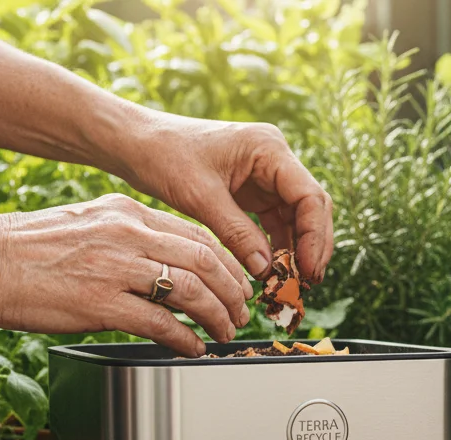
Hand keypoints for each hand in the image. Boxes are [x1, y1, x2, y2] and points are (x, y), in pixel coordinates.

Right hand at [0, 194, 251, 356]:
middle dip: (233, 291)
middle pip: (206, 260)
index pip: (196, 234)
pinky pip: (162, 323)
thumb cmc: (21, 248)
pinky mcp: (101, 303)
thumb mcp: (85, 223)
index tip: (235, 281)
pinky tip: (193, 347)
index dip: (226, 263)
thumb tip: (159, 263)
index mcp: (126, 211)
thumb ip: (125, 237)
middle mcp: (127, 233)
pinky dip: (186, 338)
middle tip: (240, 312)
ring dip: (217, 317)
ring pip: (193, 291)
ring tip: (224, 333)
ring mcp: (116, 267)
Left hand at [114, 112, 332, 282]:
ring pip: (297, 218)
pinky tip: (272, 271)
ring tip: (291, 283)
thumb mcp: (200, 197)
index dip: (314, 236)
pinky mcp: (253, 192)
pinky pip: (276, 222)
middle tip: (307, 283)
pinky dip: (277, 247)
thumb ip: (237, 233)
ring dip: (296, 250)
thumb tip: (266, 270)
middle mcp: (274, 159)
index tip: (307, 269)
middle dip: (312, 246)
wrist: (136, 144)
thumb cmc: (164, 156)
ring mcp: (266, 176)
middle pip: (311, 207)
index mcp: (268, 148)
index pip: (310, 196)